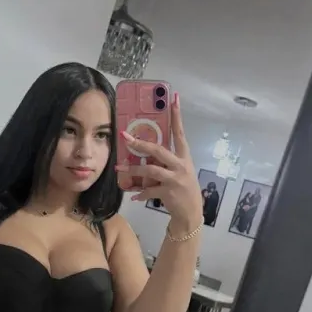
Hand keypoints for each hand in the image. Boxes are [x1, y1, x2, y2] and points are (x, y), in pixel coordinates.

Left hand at [117, 93, 202, 233]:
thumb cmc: (183, 189)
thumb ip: (167, 162)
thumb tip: (146, 154)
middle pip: (158, 150)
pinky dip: (140, 193)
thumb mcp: (180, 171)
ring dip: (132, 170)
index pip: (180, 133)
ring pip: (150, 170)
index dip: (177, 115)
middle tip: (125, 137)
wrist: (191, 213)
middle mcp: (181, 165)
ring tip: (119, 170)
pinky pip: (149, 190)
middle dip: (140, 143)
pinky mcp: (169, 192)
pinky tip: (133, 195)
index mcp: (184, 157)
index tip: (173, 98)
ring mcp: (175, 179)